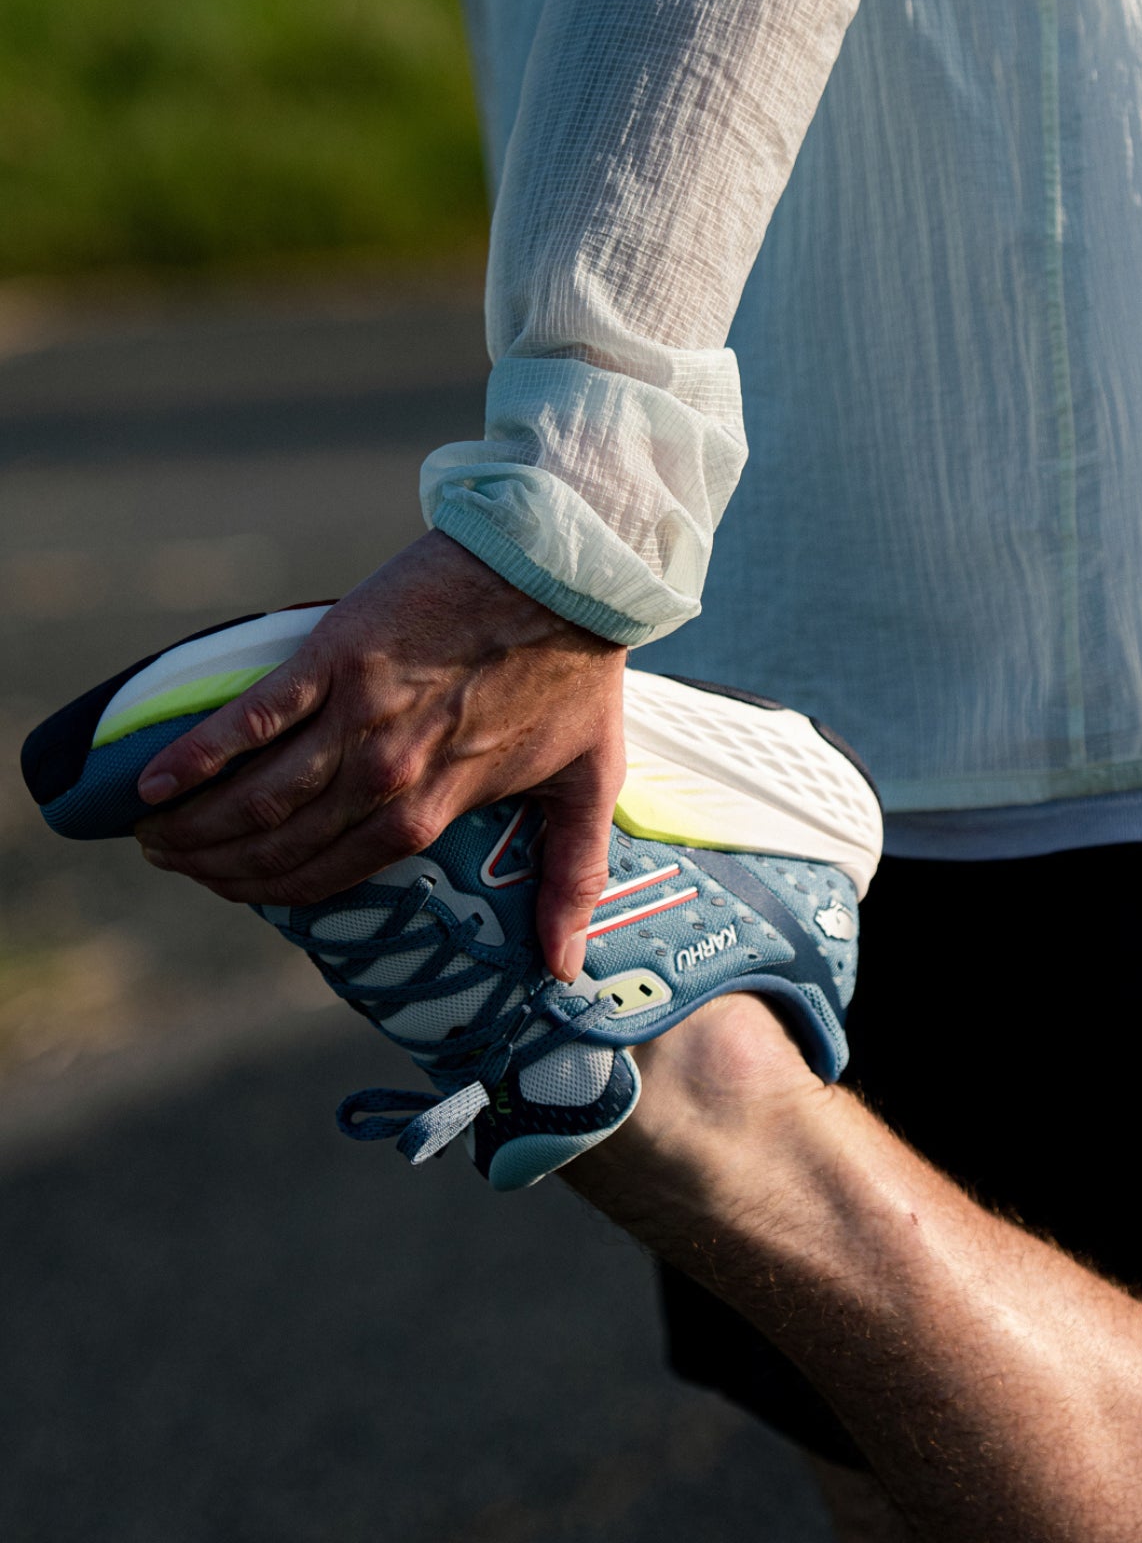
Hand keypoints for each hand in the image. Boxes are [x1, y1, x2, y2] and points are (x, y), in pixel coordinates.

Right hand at [133, 529, 628, 981]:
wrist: (563, 570)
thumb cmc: (578, 675)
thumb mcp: (587, 786)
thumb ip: (568, 880)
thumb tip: (562, 972)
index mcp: (430, 813)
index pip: (327, 877)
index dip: (268, 893)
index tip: (228, 892)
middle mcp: (382, 777)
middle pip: (277, 842)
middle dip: (216, 863)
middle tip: (172, 862)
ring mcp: (353, 716)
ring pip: (255, 793)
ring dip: (196, 821)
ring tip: (152, 832)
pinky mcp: (331, 656)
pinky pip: (250, 717)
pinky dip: (197, 753)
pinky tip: (153, 779)